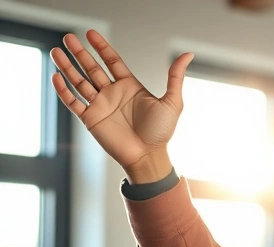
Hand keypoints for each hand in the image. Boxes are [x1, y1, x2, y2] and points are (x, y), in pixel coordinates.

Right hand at [49, 30, 193, 182]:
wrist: (148, 156)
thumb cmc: (161, 132)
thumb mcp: (172, 101)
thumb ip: (175, 76)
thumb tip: (187, 54)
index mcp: (130, 87)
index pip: (112, 61)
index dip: (101, 47)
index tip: (90, 33)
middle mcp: (113, 94)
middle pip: (92, 68)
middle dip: (80, 53)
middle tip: (68, 38)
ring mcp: (100, 105)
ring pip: (80, 82)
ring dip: (67, 67)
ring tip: (56, 52)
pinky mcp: (91, 119)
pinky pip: (73, 102)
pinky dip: (64, 90)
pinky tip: (56, 76)